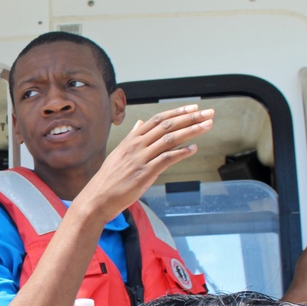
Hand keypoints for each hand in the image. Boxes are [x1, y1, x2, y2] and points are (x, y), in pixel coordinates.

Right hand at [76, 105, 213, 223]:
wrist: (98, 197)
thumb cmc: (109, 178)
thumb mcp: (120, 152)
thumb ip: (132, 137)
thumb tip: (140, 123)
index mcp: (131, 139)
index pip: (158, 119)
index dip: (178, 112)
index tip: (194, 108)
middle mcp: (136, 145)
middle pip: (167, 126)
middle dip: (190, 118)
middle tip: (208, 113)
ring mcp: (140, 158)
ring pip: (169, 139)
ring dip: (191, 131)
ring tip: (207, 126)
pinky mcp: (144, 173)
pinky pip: (166, 159)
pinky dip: (181, 153)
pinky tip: (193, 149)